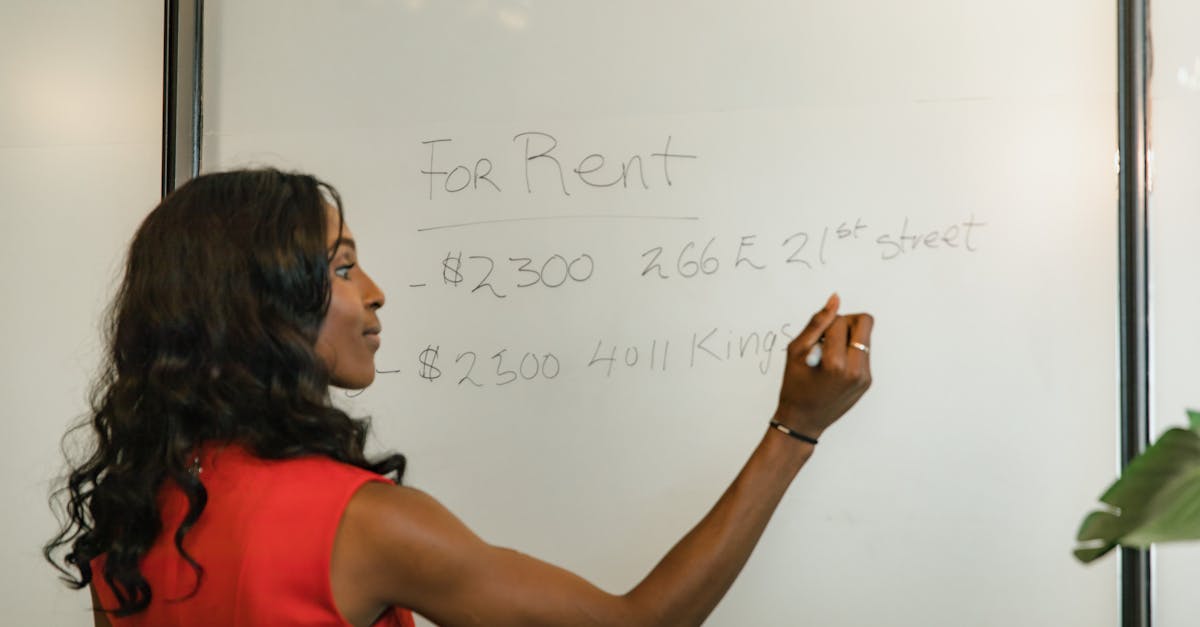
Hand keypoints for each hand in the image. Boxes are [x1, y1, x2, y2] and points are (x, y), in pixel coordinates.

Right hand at [774, 293, 872, 439]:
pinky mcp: (867, 381)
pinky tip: (833, 367)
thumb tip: (835, 299)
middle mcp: (856, 370)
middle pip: (864, 323)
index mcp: (836, 363)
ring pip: (865, 337)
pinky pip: (863, 353)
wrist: (803, 421)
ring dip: (847, 338)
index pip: (840, 321)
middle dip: (846, 322)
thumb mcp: (796, 351)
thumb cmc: (794, 386)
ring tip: (829, 354)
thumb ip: (816, 323)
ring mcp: (865, 377)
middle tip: (829, 336)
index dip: (825, 323)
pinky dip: (849, 352)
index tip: (815, 339)